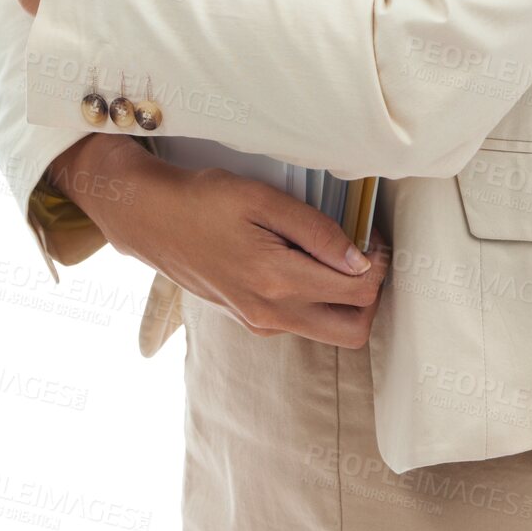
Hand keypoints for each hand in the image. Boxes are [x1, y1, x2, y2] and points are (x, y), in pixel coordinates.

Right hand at [52, 138, 391, 348]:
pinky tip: (306, 259)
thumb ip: (315, 230)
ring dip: (347, 299)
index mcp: (276, 281)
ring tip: (336, 252)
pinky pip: (303, 321)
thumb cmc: (204, 200)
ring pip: (330, 331)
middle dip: (372, 293)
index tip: (372, 230)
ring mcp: (260, 323)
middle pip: (354, 330)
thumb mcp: (261, 199)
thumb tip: (360, 259)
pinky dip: (319, 299)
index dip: (380, 260)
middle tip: (366, 250)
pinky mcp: (252, 321)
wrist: (151, 220)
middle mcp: (271, 314)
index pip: (360, 291)